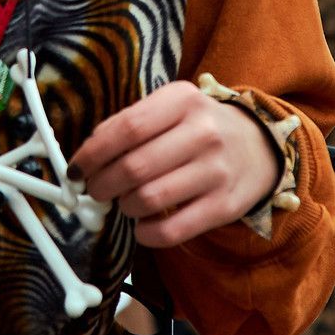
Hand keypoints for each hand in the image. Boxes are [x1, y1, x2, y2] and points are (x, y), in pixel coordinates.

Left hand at [72, 80, 282, 248]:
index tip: (75, 170)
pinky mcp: (225, 205)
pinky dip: (146, 234)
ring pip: (149, 199)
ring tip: (126, 202)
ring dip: (125, 207)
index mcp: (183, 100)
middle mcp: (204, 132)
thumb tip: (83, 161)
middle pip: (134, 167)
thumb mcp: (171, 109)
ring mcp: (217, 170)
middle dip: (101, 186)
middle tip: (95, 191)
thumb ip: (129, 126)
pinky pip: (171, 230)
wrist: (259, 147)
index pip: (127, 127)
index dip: (93, 153)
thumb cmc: (199, 128)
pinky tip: (143, 225)